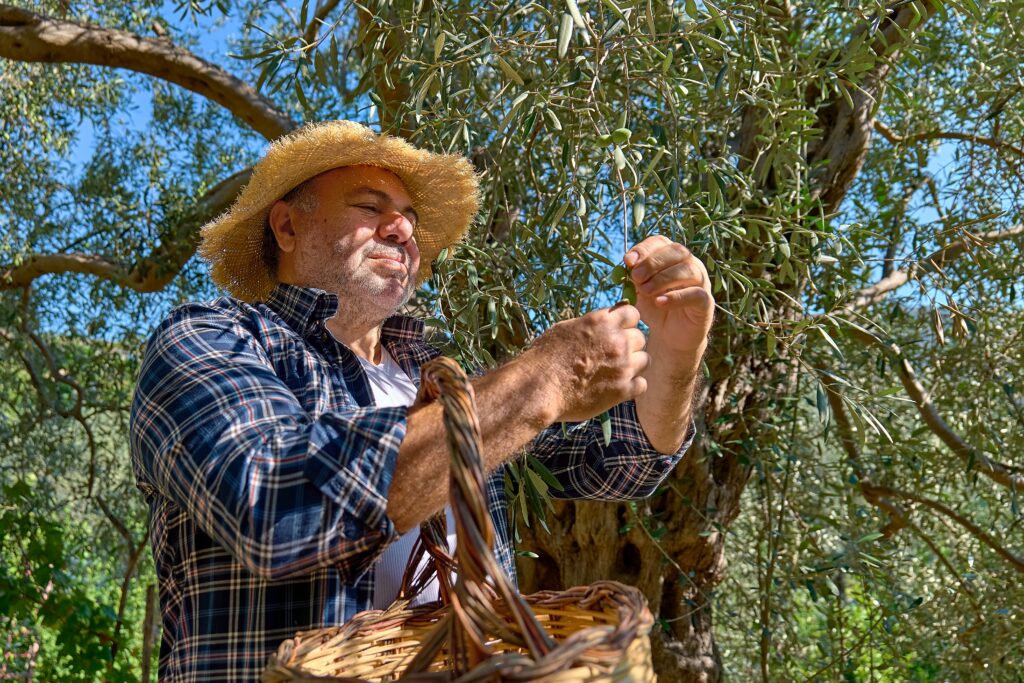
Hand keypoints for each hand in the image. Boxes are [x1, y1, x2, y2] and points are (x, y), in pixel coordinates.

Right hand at [526, 304, 648, 422]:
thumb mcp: (566, 329)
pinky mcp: (623, 390)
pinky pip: (641, 384)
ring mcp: (623, 366)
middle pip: (640, 337)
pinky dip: (632, 386)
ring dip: (632, 364)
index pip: (633, 313)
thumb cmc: (545, 356)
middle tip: (612, 355)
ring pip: (644, 360)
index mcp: (603, 322)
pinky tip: (617, 387)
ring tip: (614, 372)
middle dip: (629, 345)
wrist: (539, 387)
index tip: (618, 331)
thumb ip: (590, 324)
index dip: (626, 322)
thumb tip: (602, 323)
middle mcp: (617, 341)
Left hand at [625, 236, 713, 355]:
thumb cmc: (655, 307)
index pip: (661, 242)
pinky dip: (676, 297)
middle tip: (636, 276)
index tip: (628, 261)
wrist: (669, 336)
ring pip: (689, 270)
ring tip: (645, 290)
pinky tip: (659, 302)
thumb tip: (628, 264)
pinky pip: (696, 294)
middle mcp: (690, 264)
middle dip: (653, 262)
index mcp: (672, 257)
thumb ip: (634, 276)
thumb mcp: (639, 290)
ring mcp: (701, 282)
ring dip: (663, 278)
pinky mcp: (706, 302)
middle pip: (677, 251)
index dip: (644, 248)